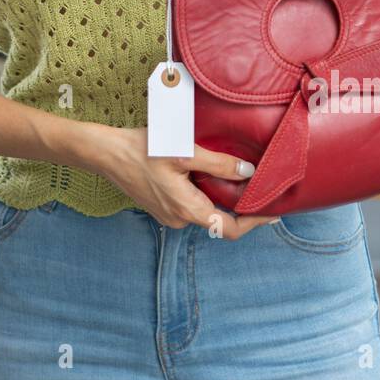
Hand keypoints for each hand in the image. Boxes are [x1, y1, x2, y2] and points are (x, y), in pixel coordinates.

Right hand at [97, 127, 280, 238]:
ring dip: (220, 196)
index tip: (273, 211)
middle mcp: (179, 219)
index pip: (230, 229)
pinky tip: (207, 173)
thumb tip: (249, 172)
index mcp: (187, 209)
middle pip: (220, 219)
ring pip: (204, 210)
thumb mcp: (184, 153)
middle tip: (260, 187)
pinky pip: (190, 204)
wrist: (106, 153)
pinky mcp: (161, 206)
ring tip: (236, 175)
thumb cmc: (142, 150)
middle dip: (240, 205)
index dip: (255, 222)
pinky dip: (204, 192)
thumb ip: (219, 164)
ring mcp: (169, 215)